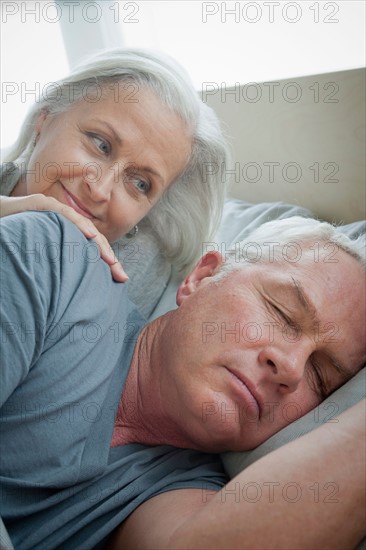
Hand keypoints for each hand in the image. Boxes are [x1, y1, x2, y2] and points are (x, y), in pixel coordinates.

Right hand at [0, 194, 127, 281]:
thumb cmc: (15, 238)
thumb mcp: (41, 257)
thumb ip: (57, 267)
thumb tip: (71, 293)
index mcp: (66, 235)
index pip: (91, 249)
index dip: (107, 263)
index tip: (120, 279)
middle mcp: (64, 222)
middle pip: (93, 239)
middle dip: (109, 257)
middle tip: (121, 275)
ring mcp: (54, 211)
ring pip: (84, 227)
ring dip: (99, 244)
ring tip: (111, 260)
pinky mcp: (41, 204)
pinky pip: (63, 213)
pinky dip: (78, 224)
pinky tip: (91, 234)